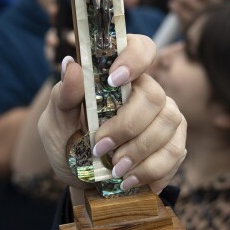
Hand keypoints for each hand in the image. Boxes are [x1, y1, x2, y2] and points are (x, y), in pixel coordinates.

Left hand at [39, 34, 185, 194]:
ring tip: (114, 169)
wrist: (80, 182)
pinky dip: (149, 170)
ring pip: (168, 123)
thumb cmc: (68, 142)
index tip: (114, 79)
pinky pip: (173, 153)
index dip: (134, 58)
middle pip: (153, 95)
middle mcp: (146, 91)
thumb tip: (71, 65)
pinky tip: (128, 180)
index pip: (141, 48)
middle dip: (127, 124)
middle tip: (100, 147)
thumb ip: (63, 96)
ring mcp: (165, 117)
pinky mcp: (174, 145)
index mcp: (118, 75)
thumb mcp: (55, 121)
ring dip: (138, 150)